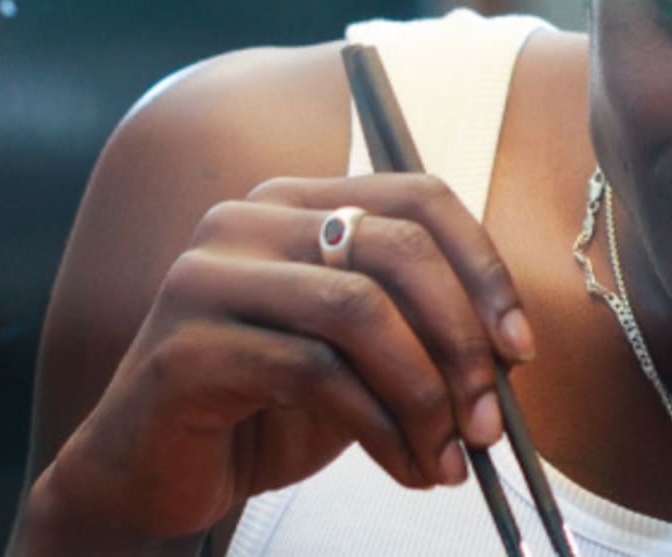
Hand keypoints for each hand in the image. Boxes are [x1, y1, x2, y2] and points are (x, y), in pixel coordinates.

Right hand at [23, 173, 537, 549]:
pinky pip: (314, 372)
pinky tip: (404, 466)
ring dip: (424, 394)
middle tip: (489, 421)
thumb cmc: (261, 411)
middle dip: (461, 342)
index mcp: (293, 203)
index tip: (518, 348)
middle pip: (396, 248)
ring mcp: (208, 277)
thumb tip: (509, 350)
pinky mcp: (188, 345)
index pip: (415, 196)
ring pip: (359, 311)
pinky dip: (380, 427)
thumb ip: (415, 328)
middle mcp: (245, 221)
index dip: (482, 267)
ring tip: (448, 457)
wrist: (152, 475)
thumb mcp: (353, 356)